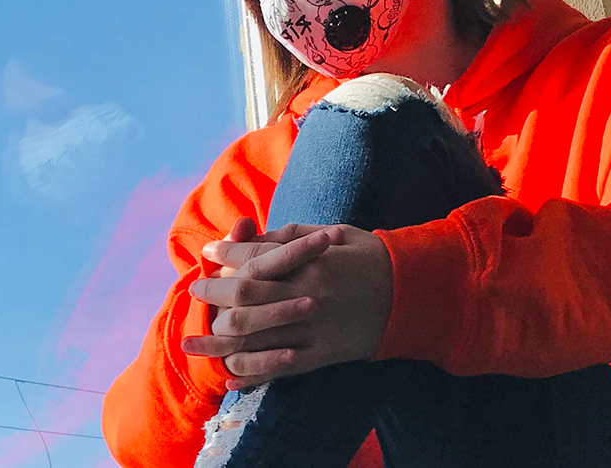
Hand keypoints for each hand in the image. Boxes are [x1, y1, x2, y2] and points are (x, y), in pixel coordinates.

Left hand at [181, 222, 393, 388]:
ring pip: (256, 336)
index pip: (255, 258)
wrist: (416, 294)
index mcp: (309, 262)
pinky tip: (230, 377)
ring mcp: (314, 328)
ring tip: (194, 341)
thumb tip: (251, 237)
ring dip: (219, 340)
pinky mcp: (324, 355)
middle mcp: (306, 295)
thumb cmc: (370, 257)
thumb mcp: (333, 233)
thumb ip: (291, 237)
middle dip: (214, 294)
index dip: (227, 255)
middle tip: (195, 292)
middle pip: (245, 296)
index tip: (208, 255)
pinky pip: (281, 368)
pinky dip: (253, 375)